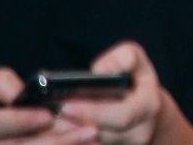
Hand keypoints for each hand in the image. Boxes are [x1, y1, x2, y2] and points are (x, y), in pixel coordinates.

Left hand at [59, 44, 192, 144]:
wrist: (144, 109)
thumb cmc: (136, 79)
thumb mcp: (135, 60)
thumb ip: (123, 58)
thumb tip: (100, 69)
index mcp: (148, 107)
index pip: (121, 116)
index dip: (93, 112)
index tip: (66, 104)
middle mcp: (140, 133)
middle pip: (100, 136)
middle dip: (71, 126)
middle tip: (46, 115)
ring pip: (89, 144)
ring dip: (65, 135)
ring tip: (44, 121)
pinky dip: (67, 138)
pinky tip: (50, 129)